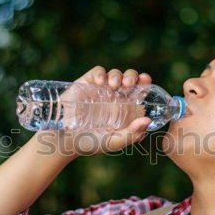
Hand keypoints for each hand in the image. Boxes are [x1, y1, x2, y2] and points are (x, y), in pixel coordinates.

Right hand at [34, 67, 152, 157]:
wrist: (66, 140)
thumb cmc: (92, 143)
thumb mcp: (114, 142)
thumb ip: (132, 134)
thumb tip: (148, 120)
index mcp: (125, 108)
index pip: (140, 91)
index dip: (145, 82)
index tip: (146, 80)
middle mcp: (115, 96)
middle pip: (129, 78)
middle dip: (132, 76)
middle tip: (129, 84)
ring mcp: (101, 89)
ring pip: (115, 73)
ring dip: (117, 76)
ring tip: (114, 85)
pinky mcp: (86, 84)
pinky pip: (98, 72)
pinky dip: (101, 73)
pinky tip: (101, 82)